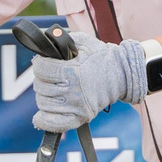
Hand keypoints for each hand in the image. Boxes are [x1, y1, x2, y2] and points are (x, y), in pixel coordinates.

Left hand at [30, 37, 149, 131]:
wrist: (122, 75)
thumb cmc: (100, 57)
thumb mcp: (82, 41)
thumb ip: (61, 37)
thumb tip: (44, 38)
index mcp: (72, 71)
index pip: (41, 69)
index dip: (39, 64)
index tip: (44, 63)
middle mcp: (72, 91)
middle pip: (40, 87)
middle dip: (42, 79)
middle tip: (50, 76)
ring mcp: (75, 106)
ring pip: (44, 104)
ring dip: (44, 96)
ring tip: (52, 90)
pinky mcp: (79, 117)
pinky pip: (54, 124)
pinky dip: (44, 121)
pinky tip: (40, 116)